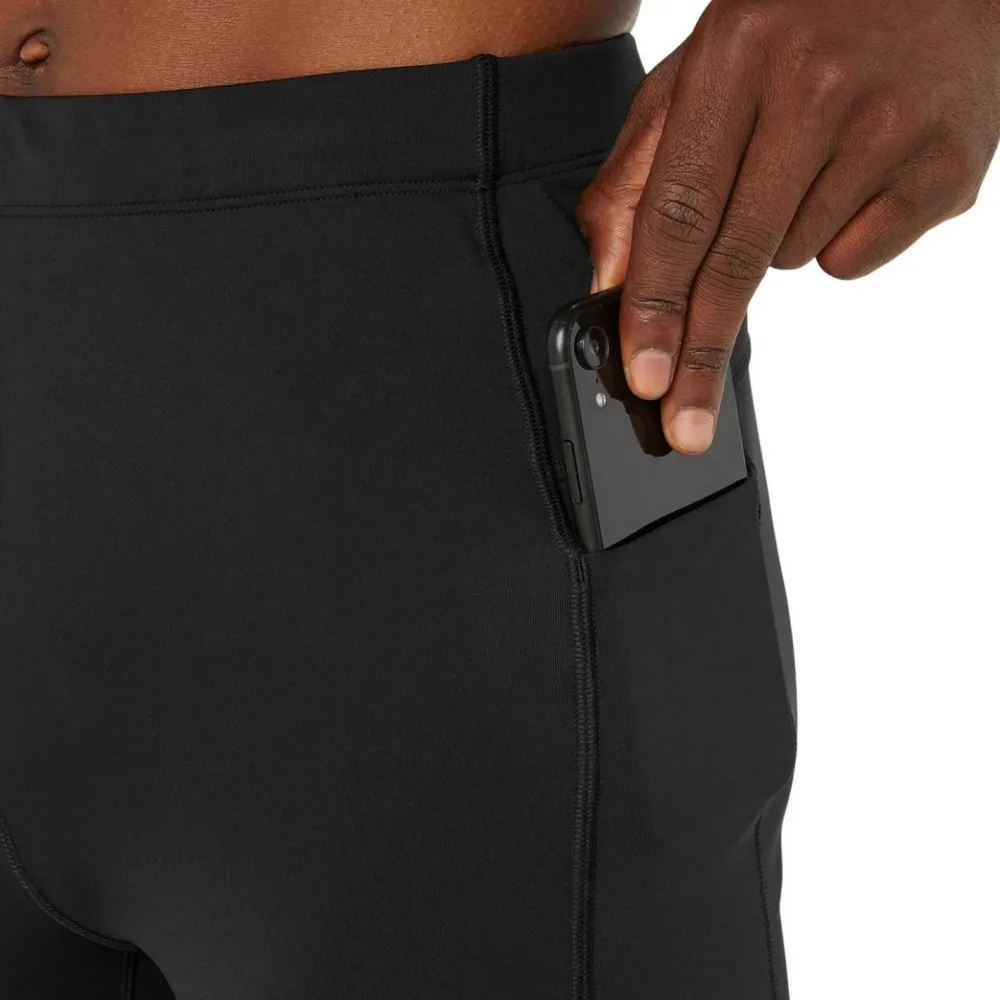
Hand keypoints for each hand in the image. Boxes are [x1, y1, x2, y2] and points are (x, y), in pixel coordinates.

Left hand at [577, 0, 999, 452]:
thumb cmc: (799, 25)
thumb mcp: (697, 76)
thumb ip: (641, 174)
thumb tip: (608, 277)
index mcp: (737, 52)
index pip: (680, 209)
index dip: (656, 305)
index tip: (646, 376)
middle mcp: (817, 87)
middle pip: (737, 260)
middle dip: (702, 352)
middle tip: (685, 426)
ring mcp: (892, 128)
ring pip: (791, 262)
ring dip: (775, 243)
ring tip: (803, 164)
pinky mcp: (947, 168)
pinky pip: (852, 263)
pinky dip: (836, 241)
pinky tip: (850, 178)